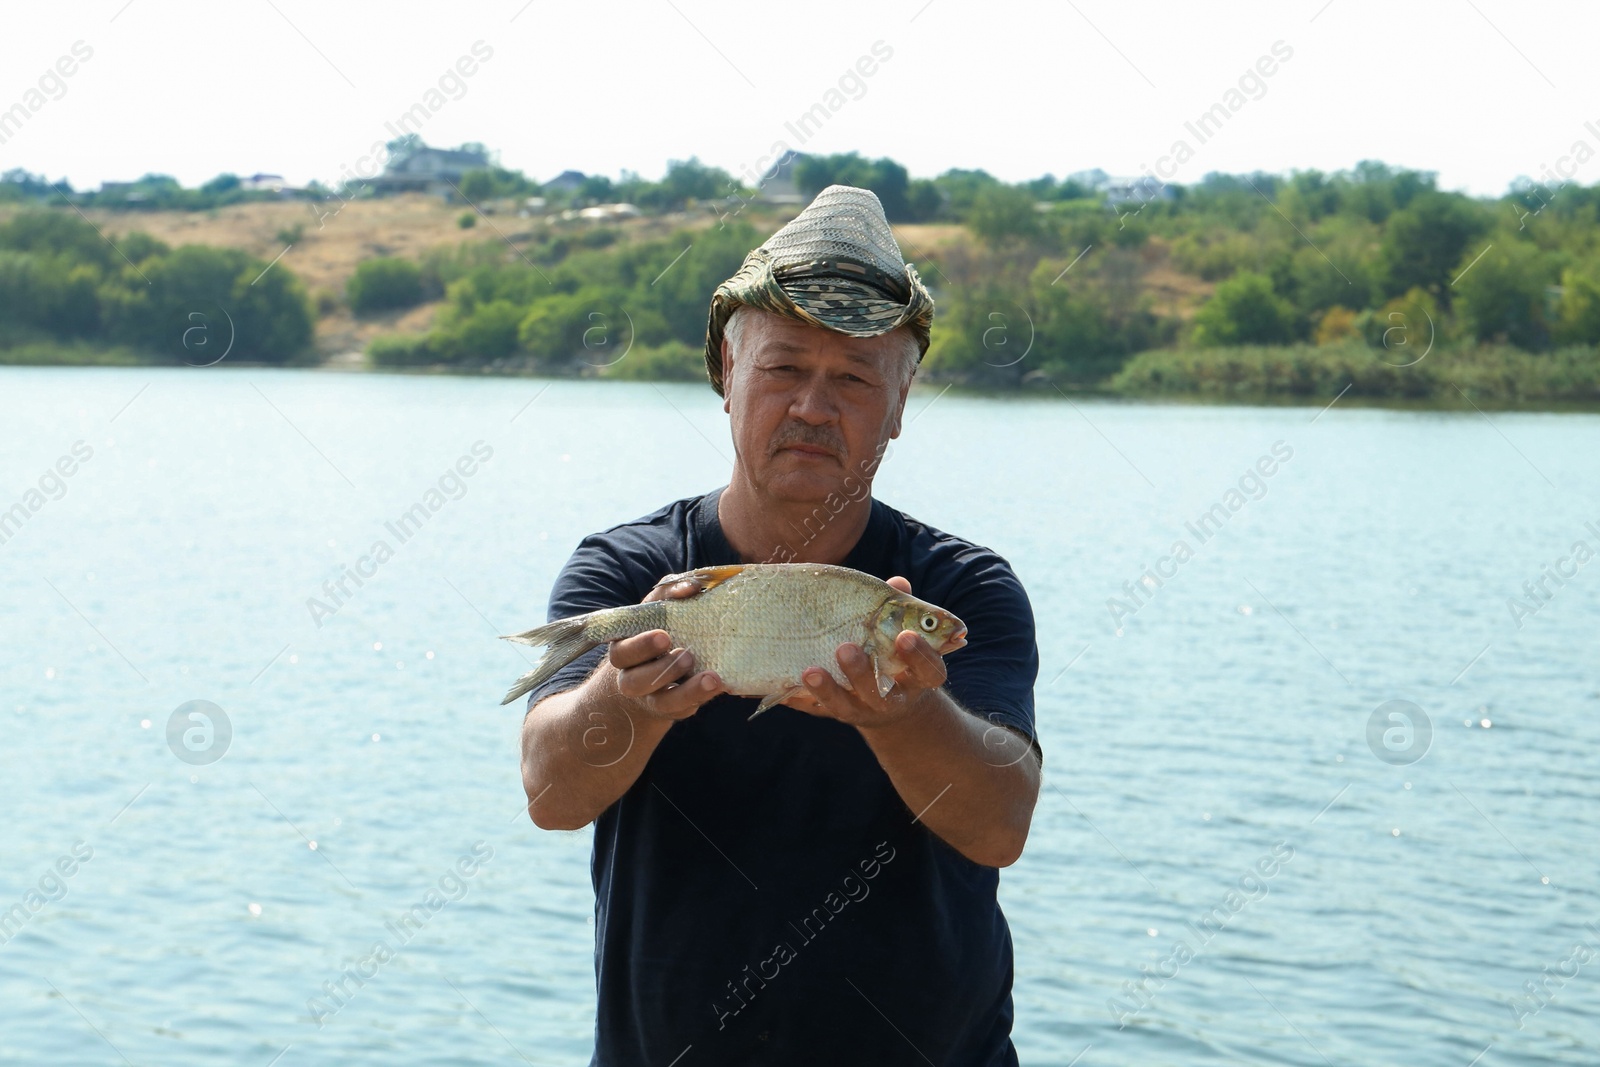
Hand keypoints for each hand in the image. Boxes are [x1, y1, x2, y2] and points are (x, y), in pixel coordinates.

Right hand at [607, 577, 722, 720]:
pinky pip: (684, 710)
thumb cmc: (657, 631)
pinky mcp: (674, 709)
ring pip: (663, 701)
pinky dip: (701, 698)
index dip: (642, 645)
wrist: (655, 670)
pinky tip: (719, 685)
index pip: (623, 651)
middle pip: (636, 681)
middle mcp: (632, 678)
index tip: (664, 636)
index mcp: (623, 651)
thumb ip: (669, 592)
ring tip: (711, 677)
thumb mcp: (657, 609)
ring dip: (688, 690)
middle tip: (686, 655)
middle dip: (661, 670)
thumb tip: (693, 585)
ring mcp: (652, 698)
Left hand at [784, 576, 949, 728]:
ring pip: (845, 708)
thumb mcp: (903, 635)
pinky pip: (816, 710)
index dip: (919, 656)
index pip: (928, 671)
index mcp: (917, 678)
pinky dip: (799, 700)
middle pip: (879, 693)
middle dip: (861, 673)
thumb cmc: (895, 653)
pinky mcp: (836, 714)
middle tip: (845, 648)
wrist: (889, 703)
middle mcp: (892, 700)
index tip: (905, 636)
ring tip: (810, 671)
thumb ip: (900, 609)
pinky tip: (784, 689)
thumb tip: (898, 582)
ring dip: (827, 690)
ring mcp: (863, 711)